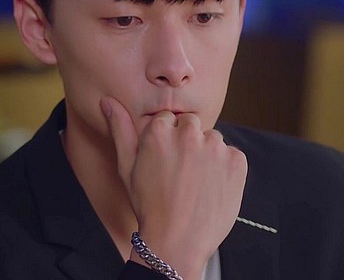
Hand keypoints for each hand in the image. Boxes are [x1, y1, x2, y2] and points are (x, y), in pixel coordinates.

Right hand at [101, 96, 246, 279]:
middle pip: (192, 125)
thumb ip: (120, 130)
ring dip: (208, 155)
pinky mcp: (236, 161)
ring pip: (213, 140)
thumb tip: (107, 101)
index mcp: (160, 131)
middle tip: (181, 173)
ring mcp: (215, 147)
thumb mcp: (127, 167)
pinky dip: (226, 169)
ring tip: (196, 183)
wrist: (177, 242)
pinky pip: (232, 155)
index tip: (166, 162)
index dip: (167, 141)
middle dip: (188, 143)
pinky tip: (212, 188)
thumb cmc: (148, 206)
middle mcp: (188, 134)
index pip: (169, 120)